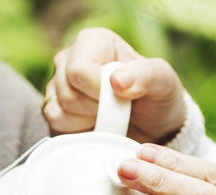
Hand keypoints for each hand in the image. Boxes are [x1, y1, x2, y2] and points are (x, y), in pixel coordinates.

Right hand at [44, 28, 186, 143]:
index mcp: (93, 41)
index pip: (80, 70)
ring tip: (109, 116)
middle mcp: (69, 59)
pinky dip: (77, 132)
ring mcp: (57, 85)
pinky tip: (95, 125)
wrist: (152, 129)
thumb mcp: (164, 82)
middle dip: (96, 110)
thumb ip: (147, 75)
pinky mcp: (52, 110)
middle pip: (68, 94)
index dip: (99, 93)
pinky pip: (54, 125)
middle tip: (118, 109)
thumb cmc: (157, 98)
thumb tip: (116, 82)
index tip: (122, 98)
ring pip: (59, 111)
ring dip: (88, 122)